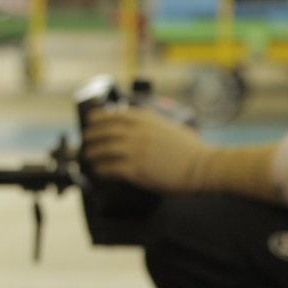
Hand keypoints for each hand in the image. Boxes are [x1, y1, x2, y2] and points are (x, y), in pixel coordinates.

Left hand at [83, 107, 281, 200]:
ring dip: (90, 155)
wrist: (203, 166)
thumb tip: (136, 128)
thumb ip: (150, 123)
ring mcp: (134, 151)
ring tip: (88, 160)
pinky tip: (97, 172)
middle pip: (100, 132)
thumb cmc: (190, 149)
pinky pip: (108, 169)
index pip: (109, 115)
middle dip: (89, 138)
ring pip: (101, 150)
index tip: (89, 124)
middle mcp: (135, 132)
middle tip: (85, 144)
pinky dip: (99, 170)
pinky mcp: (135, 170)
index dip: (95, 120)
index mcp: (143, 118)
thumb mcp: (168, 125)